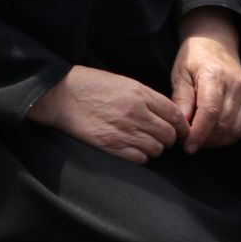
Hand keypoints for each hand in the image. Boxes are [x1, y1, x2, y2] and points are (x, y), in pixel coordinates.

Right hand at [28, 66, 186, 163]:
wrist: (59, 94)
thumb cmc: (89, 85)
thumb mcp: (121, 82)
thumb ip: (145, 97)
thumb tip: (165, 114)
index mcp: (139, 94)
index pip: (175, 115)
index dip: (181, 125)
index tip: (179, 130)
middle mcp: (136, 113)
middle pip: (169, 135)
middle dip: (168, 138)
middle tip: (159, 137)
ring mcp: (124, 131)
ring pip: (156, 149)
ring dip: (154, 148)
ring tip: (143, 142)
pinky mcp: (111, 145)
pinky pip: (140, 159)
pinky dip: (140, 156)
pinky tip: (132, 148)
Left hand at [172, 9, 240, 151]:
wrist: (215, 43)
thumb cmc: (193, 58)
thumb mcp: (180, 74)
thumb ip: (181, 99)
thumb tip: (181, 125)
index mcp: (215, 76)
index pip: (210, 112)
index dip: (198, 133)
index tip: (187, 146)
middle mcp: (236, 85)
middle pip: (224, 124)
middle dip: (206, 139)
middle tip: (188, 142)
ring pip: (235, 129)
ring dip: (217, 140)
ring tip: (200, 139)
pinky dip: (229, 136)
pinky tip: (214, 135)